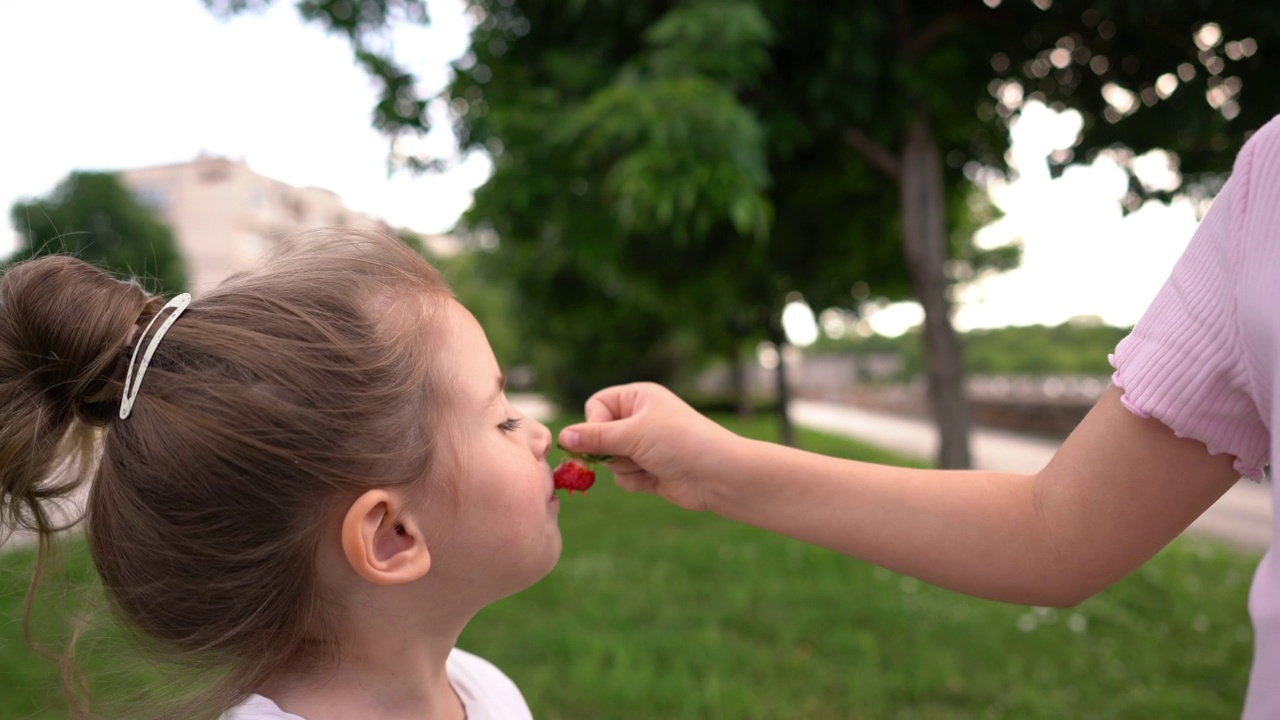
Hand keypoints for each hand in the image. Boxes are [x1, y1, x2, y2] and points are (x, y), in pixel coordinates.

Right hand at [558, 383, 741, 510]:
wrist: (717, 475)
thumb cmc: (679, 443)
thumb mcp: (634, 434)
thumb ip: (596, 437)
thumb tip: (562, 437)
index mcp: (638, 397)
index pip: (596, 405)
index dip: (594, 423)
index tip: (601, 438)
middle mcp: (639, 419)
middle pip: (599, 435)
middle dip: (609, 451)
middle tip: (625, 455)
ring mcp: (643, 446)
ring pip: (609, 460)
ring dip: (624, 467)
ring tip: (649, 465)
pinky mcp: (648, 470)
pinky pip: (622, 477)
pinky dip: (634, 481)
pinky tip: (655, 479)